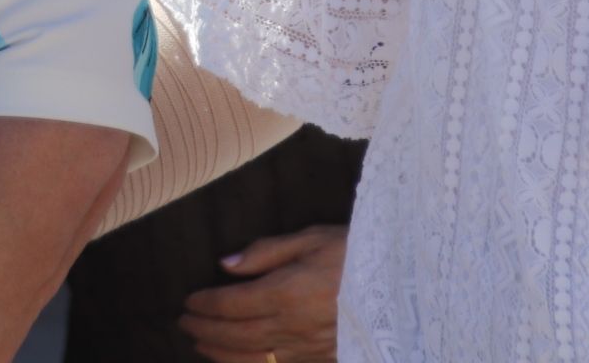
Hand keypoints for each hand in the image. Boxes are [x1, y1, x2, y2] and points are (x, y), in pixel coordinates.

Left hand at [178, 223, 347, 362]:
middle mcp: (291, 326)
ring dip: (221, 353)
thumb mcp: (311, 238)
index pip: (231, 303)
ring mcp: (306, 348)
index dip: (205, 304)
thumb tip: (226, 263)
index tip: (188, 301)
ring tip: (200, 346)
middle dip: (206, 330)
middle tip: (184, 324)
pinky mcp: (320, 358)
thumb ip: (266, 252)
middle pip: (235, 335)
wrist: (403, 283)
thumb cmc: (356, 252)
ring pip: (252, 358)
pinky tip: (238, 362)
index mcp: (284, 292)